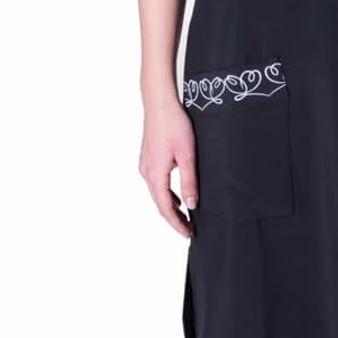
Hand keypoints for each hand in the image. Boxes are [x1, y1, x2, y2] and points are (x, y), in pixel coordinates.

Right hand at [139, 102, 197, 237]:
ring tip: (185, 216)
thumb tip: (191, 205)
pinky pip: (156, 182)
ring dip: (170, 206)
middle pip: (160, 203)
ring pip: (157, 193)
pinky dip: (166, 193)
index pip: (166, 208)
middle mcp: (146, 172)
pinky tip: (176, 195)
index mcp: (155, 174)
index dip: (177, 223)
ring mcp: (145, 165)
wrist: (160, 104)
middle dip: (174, 218)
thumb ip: (189, 181)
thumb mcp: (187, 155)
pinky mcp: (148, 158)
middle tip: (189, 229)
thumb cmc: (174, 125)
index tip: (188, 234)